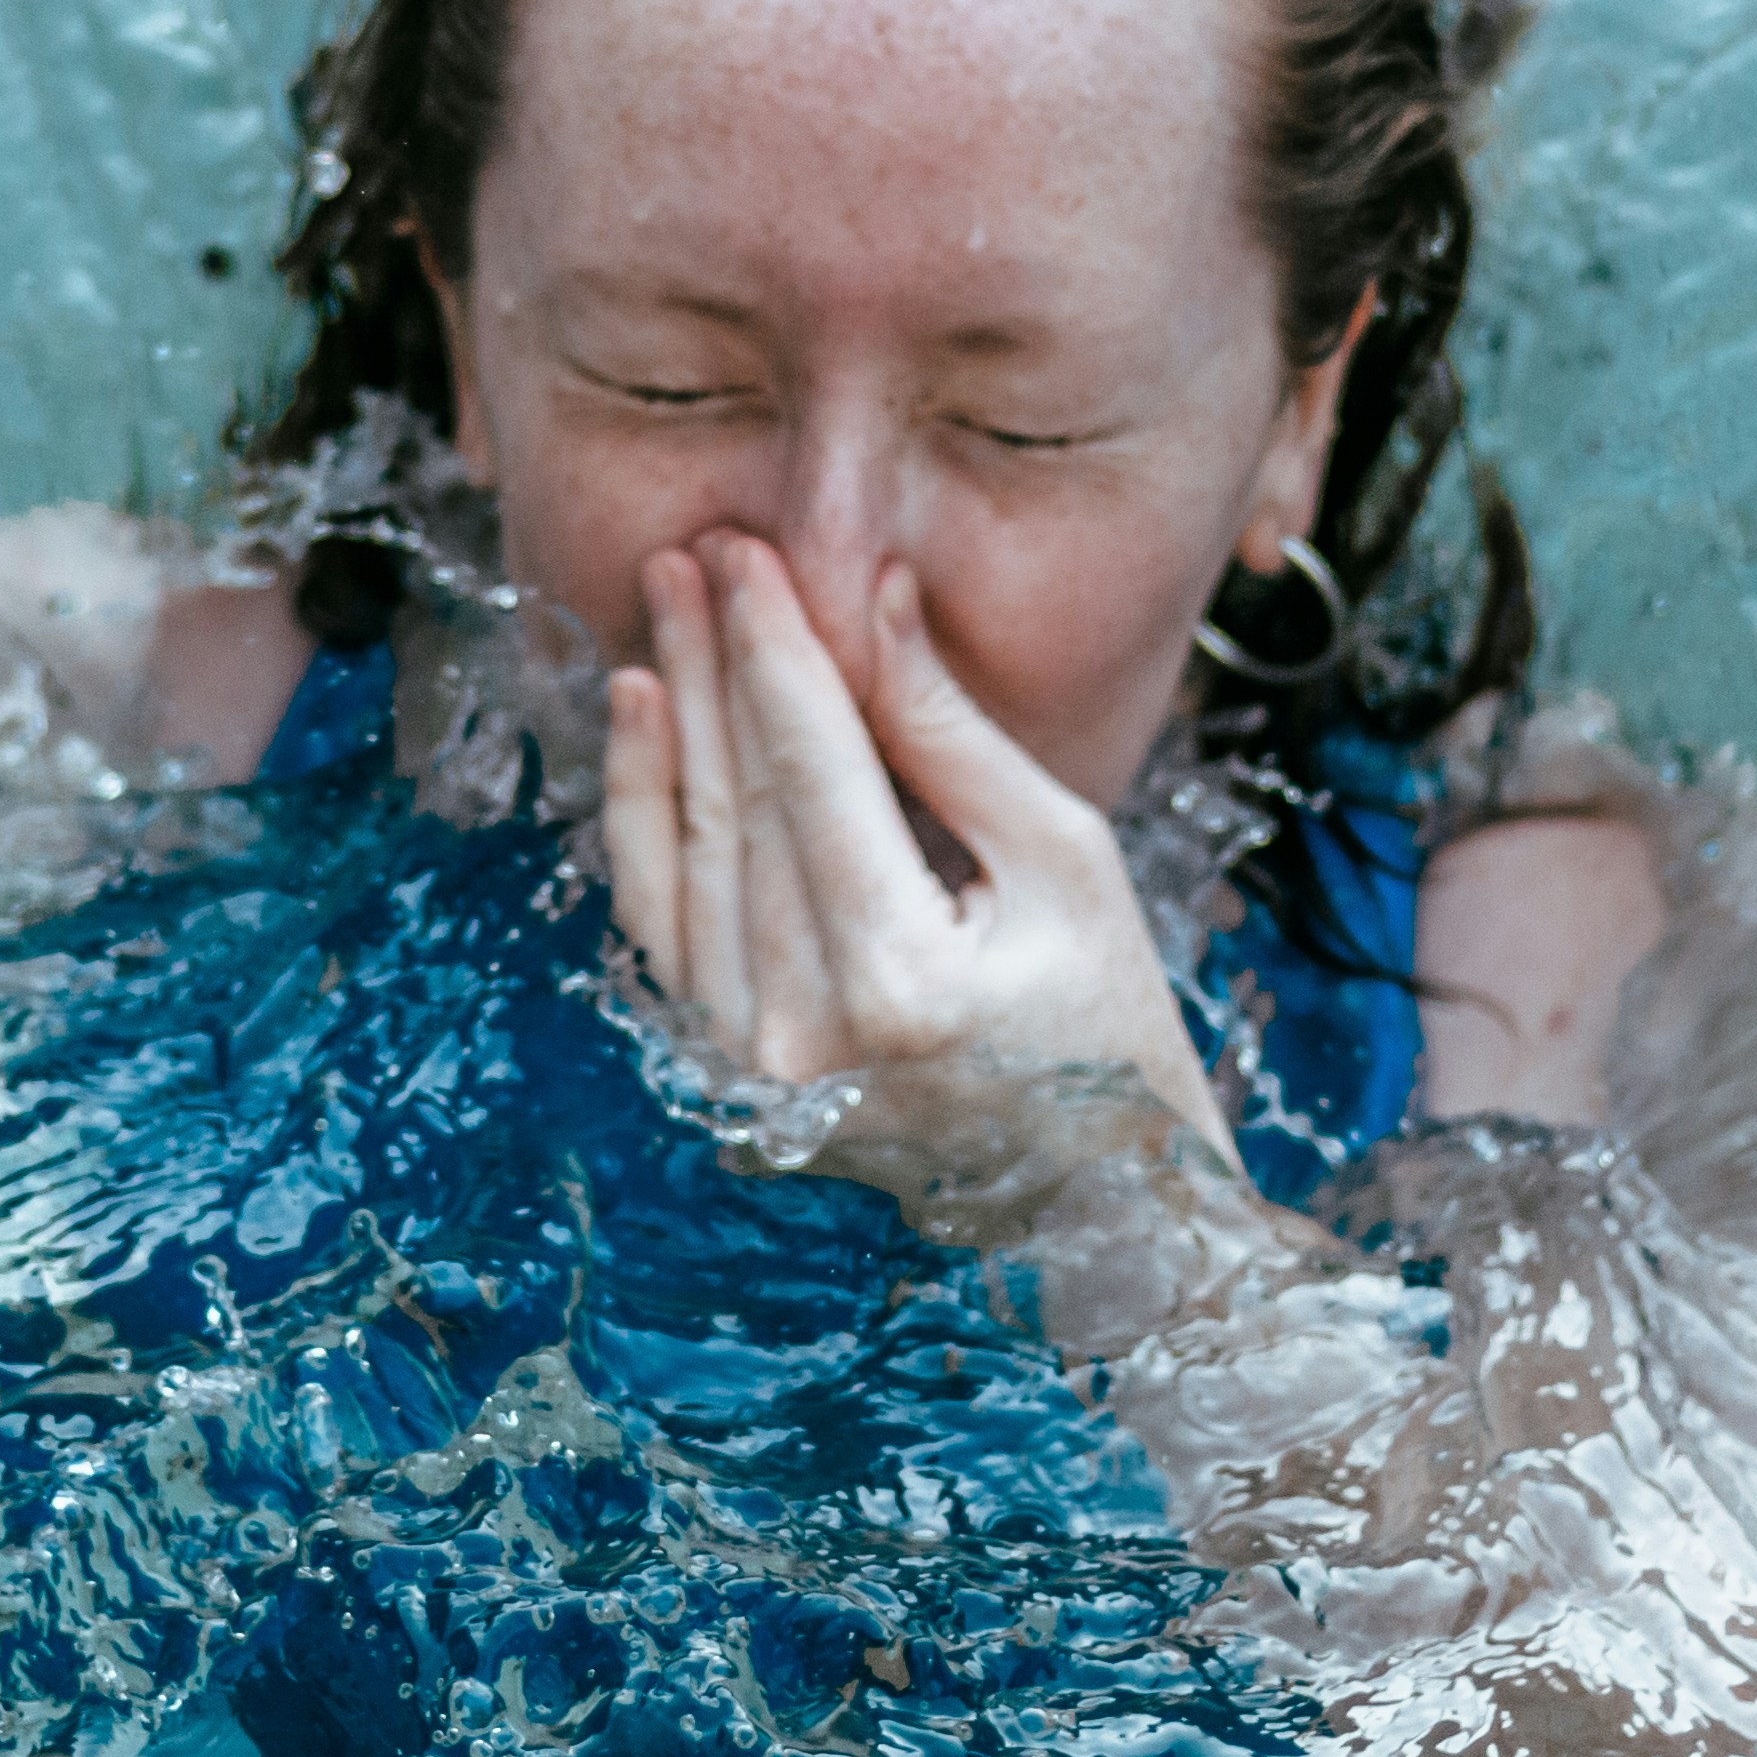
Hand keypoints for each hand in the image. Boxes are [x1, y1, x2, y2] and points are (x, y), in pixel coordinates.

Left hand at [597, 535, 1234, 1160]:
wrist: (1103, 1205)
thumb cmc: (1113, 1027)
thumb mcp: (1065, 861)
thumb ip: (952, 733)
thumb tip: (874, 593)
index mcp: (901, 981)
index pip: (811, 772)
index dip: (772, 648)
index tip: (746, 550)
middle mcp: (805, 1035)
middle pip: (738, 807)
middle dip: (711, 663)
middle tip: (690, 553)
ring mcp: (752, 1072)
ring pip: (684, 863)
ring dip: (666, 728)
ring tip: (656, 614)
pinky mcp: (729, 1083)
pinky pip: (664, 929)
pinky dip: (644, 823)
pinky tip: (643, 725)